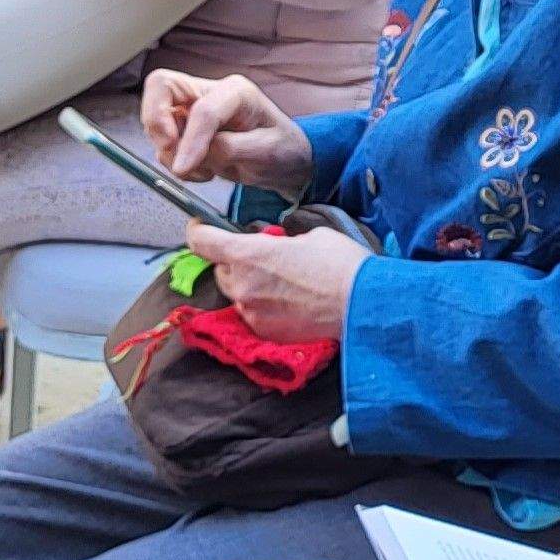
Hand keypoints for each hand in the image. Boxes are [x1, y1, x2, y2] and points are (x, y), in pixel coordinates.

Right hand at [142, 71, 312, 192]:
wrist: (284, 160)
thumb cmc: (281, 149)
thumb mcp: (266, 152)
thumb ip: (229, 150)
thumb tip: (192, 156)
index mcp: (236, 92)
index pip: (203, 110)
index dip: (190, 139)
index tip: (184, 167)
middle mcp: (210, 92)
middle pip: (160, 86)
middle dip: (157, 121)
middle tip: (170, 151)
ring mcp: (193, 108)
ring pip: (155, 118)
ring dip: (169, 150)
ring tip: (203, 170)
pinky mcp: (184, 127)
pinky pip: (162, 142)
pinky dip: (173, 161)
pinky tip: (202, 171)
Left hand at [185, 222, 368, 342]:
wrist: (361, 304)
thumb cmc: (339, 264)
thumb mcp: (309, 236)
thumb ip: (280, 241)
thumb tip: (277, 246)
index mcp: (248, 254)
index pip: (202, 242)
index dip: (198, 231)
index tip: (201, 227)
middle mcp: (242, 286)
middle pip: (221, 270)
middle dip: (235, 261)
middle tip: (261, 257)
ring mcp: (252, 313)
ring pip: (238, 294)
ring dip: (250, 285)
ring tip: (281, 281)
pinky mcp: (266, 332)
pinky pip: (254, 314)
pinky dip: (264, 306)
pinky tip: (290, 301)